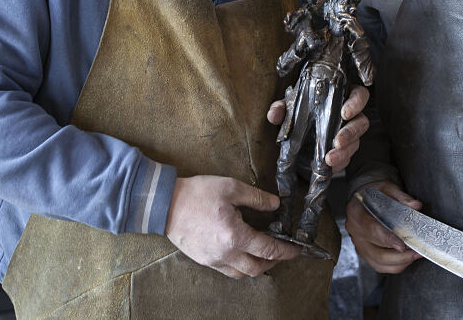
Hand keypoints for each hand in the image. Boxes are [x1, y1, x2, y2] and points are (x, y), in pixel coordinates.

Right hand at [165, 175, 300, 277]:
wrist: (165, 204)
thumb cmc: (197, 194)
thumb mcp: (231, 188)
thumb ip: (256, 198)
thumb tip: (275, 205)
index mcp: (236, 235)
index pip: (269, 249)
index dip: (286, 251)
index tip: (297, 249)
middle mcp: (226, 253)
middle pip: (257, 268)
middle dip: (274, 262)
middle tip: (281, 252)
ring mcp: (214, 259)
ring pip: (242, 274)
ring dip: (257, 267)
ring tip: (262, 255)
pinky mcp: (204, 260)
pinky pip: (227, 271)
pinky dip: (239, 267)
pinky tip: (241, 254)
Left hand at [266, 85, 370, 170]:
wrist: (298, 131)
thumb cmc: (300, 110)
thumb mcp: (290, 107)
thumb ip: (282, 108)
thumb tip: (274, 115)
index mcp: (341, 97)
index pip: (359, 95)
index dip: (356, 103)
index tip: (345, 113)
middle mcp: (350, 116)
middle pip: (361, 122)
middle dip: (350, 133)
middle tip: (337, 142)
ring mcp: (350, 134)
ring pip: (356, 143)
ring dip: (344, 152)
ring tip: (329, 159)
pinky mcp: (345, 151)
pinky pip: (347, 158)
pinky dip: (338, 164)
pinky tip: (328, 168)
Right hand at [344, 181, 422, 272]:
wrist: (363, 199)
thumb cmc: (373, 194)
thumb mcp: (386, 188)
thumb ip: (400, 197)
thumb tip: (415, 206)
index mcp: (356, 213)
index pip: (372, 230)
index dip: (388, 239)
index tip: (402, 245)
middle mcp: (355, 232)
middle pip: (378, 253)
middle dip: (401, 255)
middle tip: (418, 251)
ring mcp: (359, 245)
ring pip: (380, 263)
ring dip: (400, 262)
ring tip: (416, 254)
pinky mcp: (365, 253)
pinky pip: (380, 266)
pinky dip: (396, 266)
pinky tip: (408, 258)